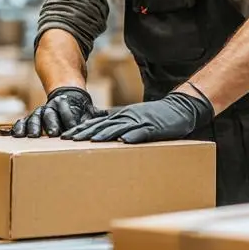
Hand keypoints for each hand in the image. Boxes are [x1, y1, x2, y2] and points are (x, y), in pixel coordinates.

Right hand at [10, 87, 103, 137]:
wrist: (66, 95)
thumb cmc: (79, 107)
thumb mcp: (88, 108)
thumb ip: (93, 113)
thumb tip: (104, 115)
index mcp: (65, 103)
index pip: (67, 111)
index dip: (70, 119)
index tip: (73, 129)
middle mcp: (51, 106)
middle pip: (49, 114)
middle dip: (50, 123)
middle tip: (52, 133)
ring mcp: (40, 111)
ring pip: (34, 117)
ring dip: (32, 126)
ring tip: (31, 136)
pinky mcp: (31, 118)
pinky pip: (23, 121)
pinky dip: (19, 127)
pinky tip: (16, 135)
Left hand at [63, 91, 212, 144]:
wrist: (180, 107)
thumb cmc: (158, 116)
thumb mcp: (137, 118)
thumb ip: (123, 124)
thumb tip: (108, 134)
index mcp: (123, 116)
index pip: (98, 123)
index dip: (82, 129)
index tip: (68, 135)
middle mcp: (128, 117)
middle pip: (103, 125)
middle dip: (86, 132)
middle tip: (69, 139)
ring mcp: (141, 122)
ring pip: (118, 128)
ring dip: (104, 134)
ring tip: (90, 141)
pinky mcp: (154, 128)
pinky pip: (142, 133)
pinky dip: (132, 136)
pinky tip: (123, 142)